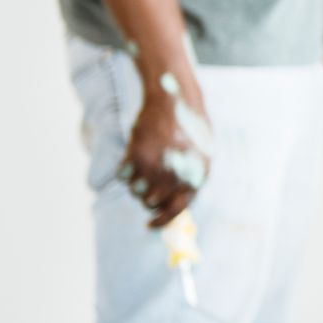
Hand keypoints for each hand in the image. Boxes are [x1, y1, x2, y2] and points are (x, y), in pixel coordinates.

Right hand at [118, 79, 210, 228]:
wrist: (175, 98)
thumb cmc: (188, 126)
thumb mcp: (199, 155)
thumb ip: (187, 181)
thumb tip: (169, 209)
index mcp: (196, 178)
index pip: (176, 211)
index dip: (161, 221)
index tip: (149, 225)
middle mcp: (176, 177)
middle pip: (150, 203)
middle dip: (146, 195)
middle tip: (146, 180)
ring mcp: (156, 168)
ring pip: (135, 191)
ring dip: (135, 180)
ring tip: (143, 161)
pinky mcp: (137, 157)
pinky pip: (123, 175)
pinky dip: (125, 167)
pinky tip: (134, 151)